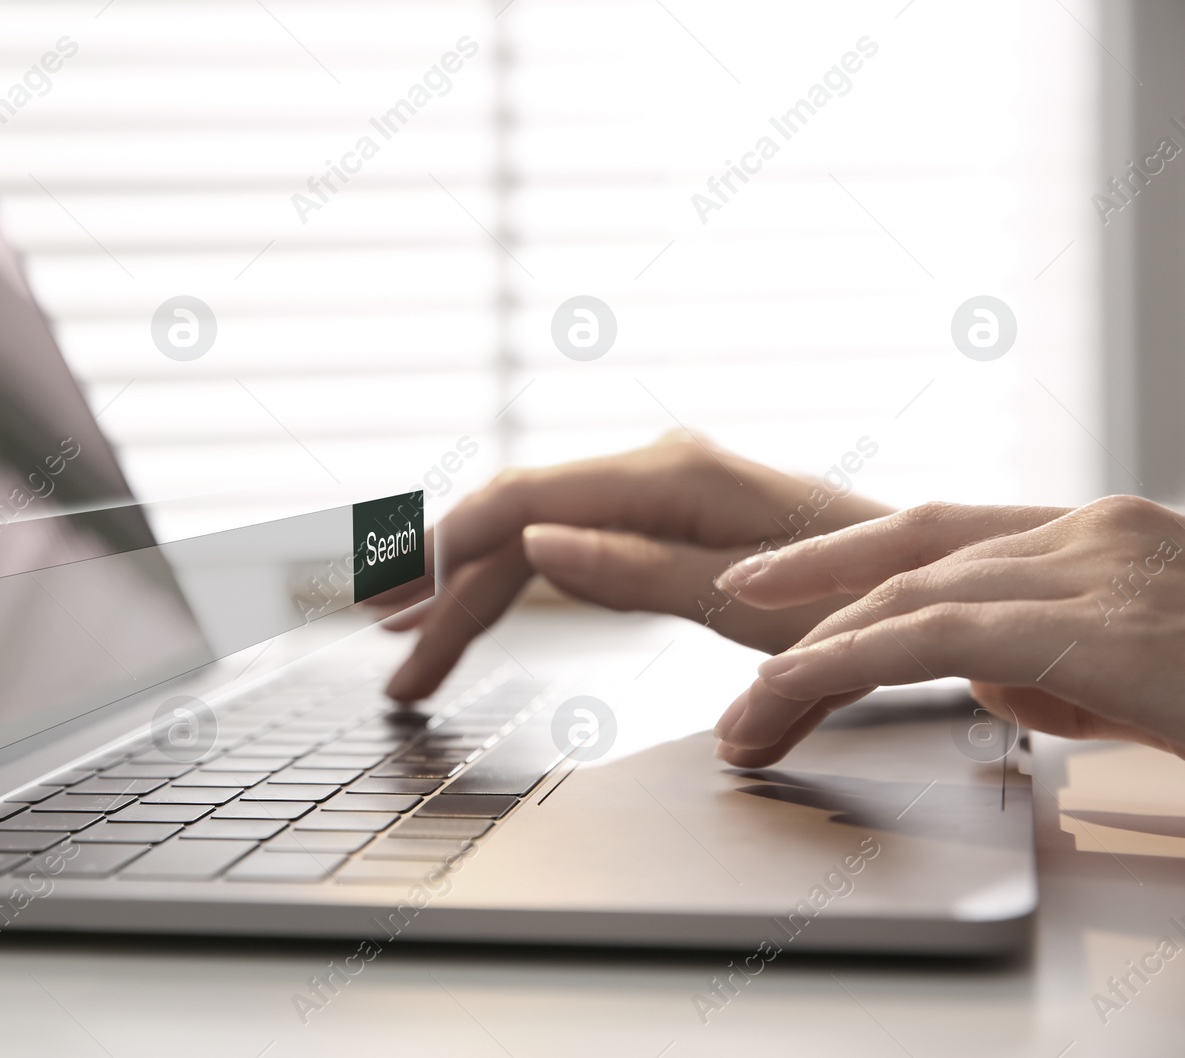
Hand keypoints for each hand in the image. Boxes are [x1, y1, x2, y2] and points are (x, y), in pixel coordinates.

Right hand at [376, 435, 892, 700]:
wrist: (930, 586)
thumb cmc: (858, 596)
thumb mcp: (744, 600)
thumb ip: (633, 570)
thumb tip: (534, 547)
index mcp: (663, 477)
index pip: (519, 503)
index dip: (444, 551)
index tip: (392, 602)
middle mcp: (649, 473)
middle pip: (515, 529)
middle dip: (444, 592)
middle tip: (389, 656)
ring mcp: (656, 497)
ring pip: (535, 545)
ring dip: (470, 598)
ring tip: (412, 654)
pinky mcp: (666, 526)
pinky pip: (569, 554)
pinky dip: (518, 591)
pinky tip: (480, 612)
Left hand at [712, 497, 1184, 766]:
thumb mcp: (1147, 679)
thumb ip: (1057, 668)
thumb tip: (984, 682)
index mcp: (1098, 536)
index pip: (936, 535)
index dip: (837, 556)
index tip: (759, 580)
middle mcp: (1090, 533)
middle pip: (906, 570)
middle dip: (805, 628)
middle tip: (740, 697)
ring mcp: (1095, 567)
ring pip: (908, 597)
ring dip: (810, 661)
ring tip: (746, 716)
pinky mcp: (1097, 628)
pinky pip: (941, 638)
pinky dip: (852, 659)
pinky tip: (791, 683)